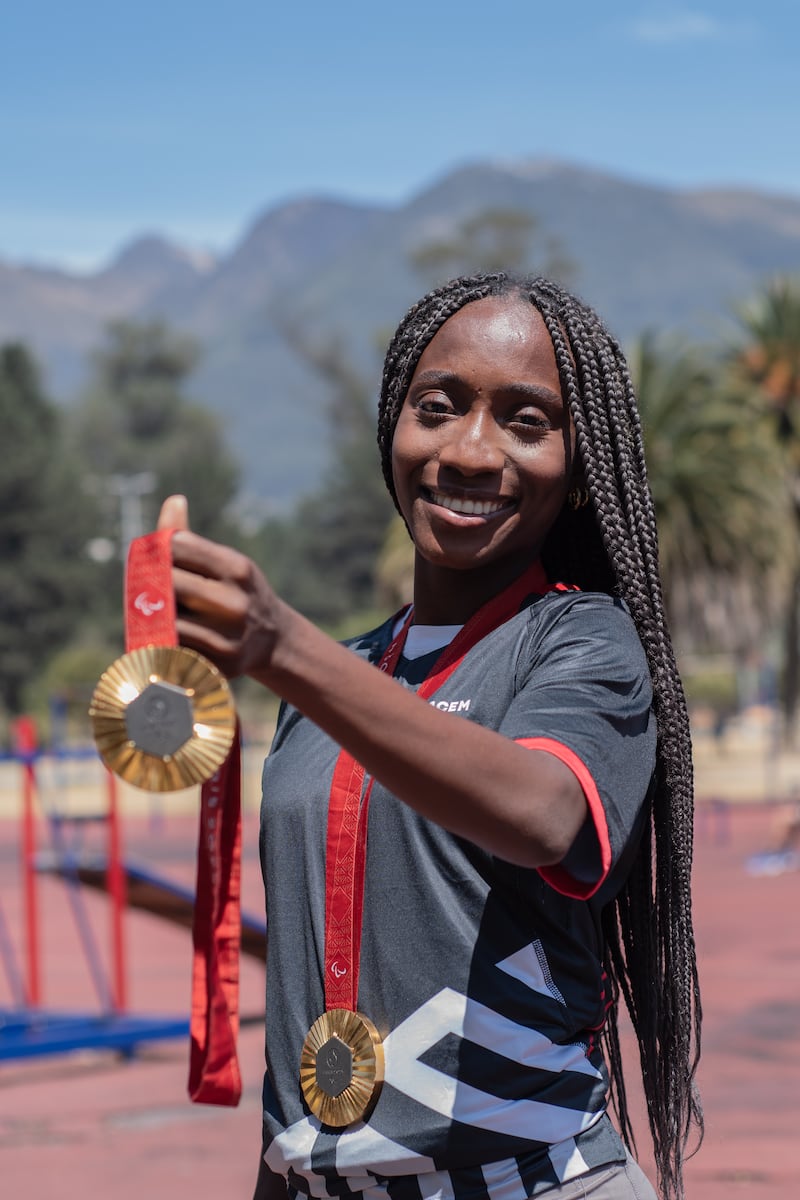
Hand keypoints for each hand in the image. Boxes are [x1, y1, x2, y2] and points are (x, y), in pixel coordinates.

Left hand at [156, 494, 287, 682]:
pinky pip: (172, 650)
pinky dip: (164, 643)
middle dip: (154, 584)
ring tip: (159, 613)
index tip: (156, 558)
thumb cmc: (238, 592)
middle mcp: (234, 603)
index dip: (160, 549)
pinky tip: (170, 638)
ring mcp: (227, 637)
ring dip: (156, 616)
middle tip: (150, 587)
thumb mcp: (225, 563)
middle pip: (167, 582)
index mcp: (236, 568)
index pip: (178, 545)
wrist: (273, 641)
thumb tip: (173, 501)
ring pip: (166, 619)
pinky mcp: (217, 665)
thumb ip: (189, 538)